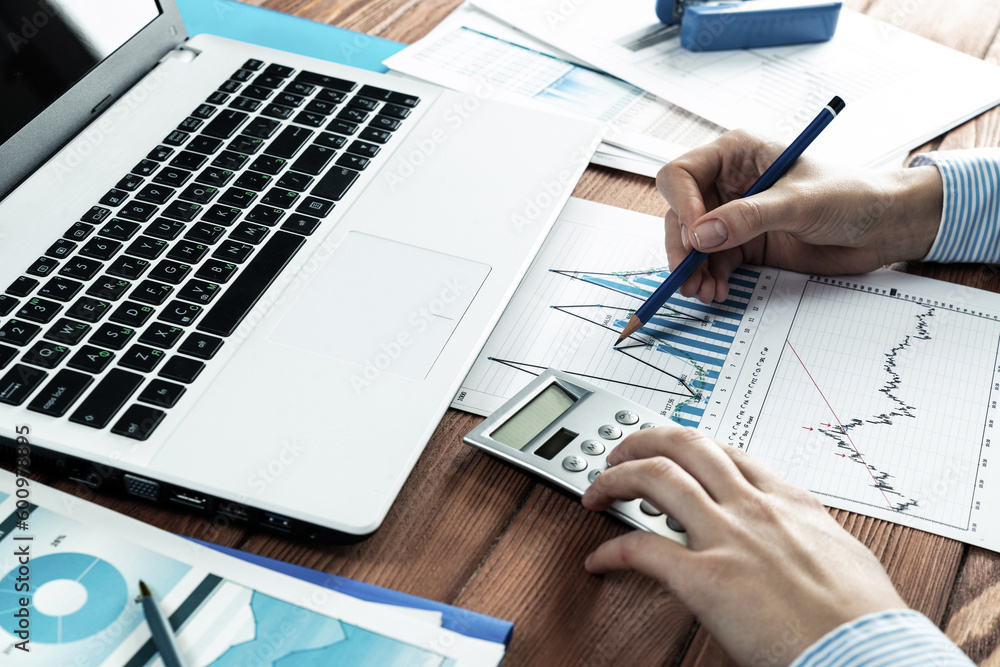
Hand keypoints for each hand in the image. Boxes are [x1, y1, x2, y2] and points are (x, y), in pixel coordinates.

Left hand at [581, 425, 906, 666]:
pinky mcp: (706, 578)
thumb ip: (810, 537)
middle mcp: (754, 508)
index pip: (729, 452)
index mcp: (790, 501)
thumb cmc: (866, 618)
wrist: (872, 654)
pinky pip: (641, 550)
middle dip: (645, 440)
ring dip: (615, 477)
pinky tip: (599, 559)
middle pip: (686, 446)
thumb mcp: (842, 555)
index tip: (673, 450)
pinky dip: (611, 550)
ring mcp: (728, 538)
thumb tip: (802, 544)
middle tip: (622, 451)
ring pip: (656, 479)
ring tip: (596, 489)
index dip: (691, 445)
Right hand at [658, 130, 942, 302]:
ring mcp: (735, 216)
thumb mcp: (799, 203)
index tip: (696, 236)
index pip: (682, 174)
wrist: (884, 228)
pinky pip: (712, 263)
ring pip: (693, 243)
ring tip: (702, 291)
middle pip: (681, 213)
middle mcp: (728, 183)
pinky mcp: (745, 245)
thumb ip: (749, 218)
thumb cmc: (851, 196)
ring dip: (692, 270)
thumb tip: (701, 236)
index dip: (682, 205)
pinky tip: (718, 292)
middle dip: (682, 246)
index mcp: (737, 154)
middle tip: (687, 275)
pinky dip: (709, 279)